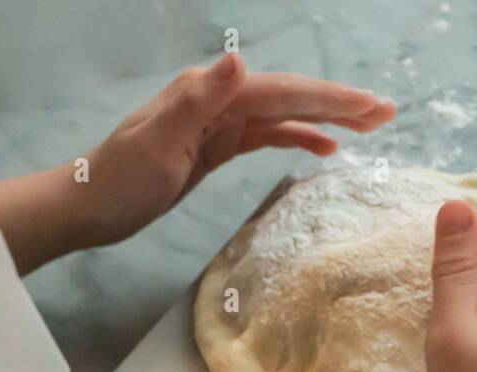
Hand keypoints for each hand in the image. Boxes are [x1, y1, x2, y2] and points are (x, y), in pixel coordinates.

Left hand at [77, 52, 394, 246]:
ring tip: (372, 127)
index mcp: (208, 93)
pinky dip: (298, 138)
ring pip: (285, 115)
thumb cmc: (119, 180)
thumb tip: (240, 60)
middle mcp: (217, 99)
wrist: (87, 206)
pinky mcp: (216, 146)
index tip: (371, 106)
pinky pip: (267, 136)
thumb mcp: (158, 141)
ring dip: (327, 119)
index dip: (329, 98)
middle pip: (291, 96)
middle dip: (340, 103)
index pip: (281, 91)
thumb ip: (199, 99)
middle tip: (388, 112)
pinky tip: (325, 148)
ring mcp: (218, 122)